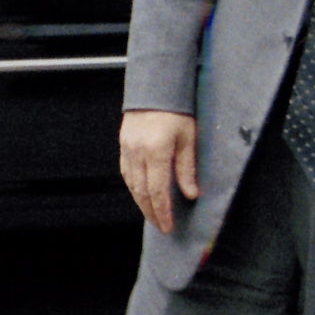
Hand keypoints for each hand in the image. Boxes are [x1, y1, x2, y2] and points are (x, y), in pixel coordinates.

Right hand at [116, 109, 199, 236]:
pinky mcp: (123, 145)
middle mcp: (138, 152)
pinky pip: (126, 173)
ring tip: (152, 215)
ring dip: (141, 203)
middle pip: (141, 192)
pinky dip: (133, 188)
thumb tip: (192, 195)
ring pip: (131, 184)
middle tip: (161, 227)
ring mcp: (127, 149)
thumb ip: (187, 168)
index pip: (157, 190)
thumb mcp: (188, 138)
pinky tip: (141, 194)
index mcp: (156, 151)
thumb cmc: (177, 111)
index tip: (168, 226)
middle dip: (151, 212)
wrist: (155, 88)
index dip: (162, 211)